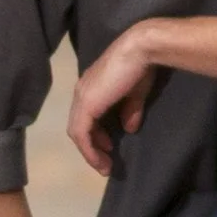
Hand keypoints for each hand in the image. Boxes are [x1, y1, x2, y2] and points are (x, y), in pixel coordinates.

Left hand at [67, 29, 159, 174]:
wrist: (139, 50)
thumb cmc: (139, 67)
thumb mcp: (135, 94)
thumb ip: (130, 110)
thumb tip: (129, 127)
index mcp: (90, 88)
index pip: (85, 116)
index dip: (95, 134)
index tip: (109, 146)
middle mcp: (81, 92)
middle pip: (78, 126)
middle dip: (91, 146)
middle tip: (105, 161)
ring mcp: (82, 98)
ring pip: (77, 132)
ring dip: (89, 152)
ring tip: (104, 166)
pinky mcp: (86, 105)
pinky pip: (81, 134)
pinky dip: (88, 150)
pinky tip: (101, 159)